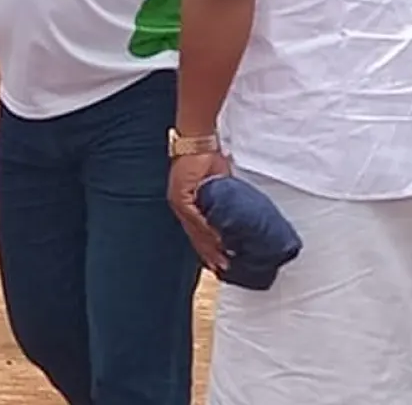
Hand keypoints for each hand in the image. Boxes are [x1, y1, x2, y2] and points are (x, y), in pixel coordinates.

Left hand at [166, 148, 231, 271]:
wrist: (198, 142)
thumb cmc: (207, 160)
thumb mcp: (217, 184)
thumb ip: (221, 198)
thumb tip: (233, 211)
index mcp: (186, 203)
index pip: (195, 231)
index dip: (206, 248)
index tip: (216, 263)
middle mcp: (179, 205)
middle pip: (194, 235)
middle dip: (208, 253)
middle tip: (222, 268)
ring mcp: (178, 200)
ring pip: (194, 229)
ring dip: (209, 245)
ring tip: (222, 259)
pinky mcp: (181, 194)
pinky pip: (193, 216)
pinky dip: (205, 228)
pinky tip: (216, 239)